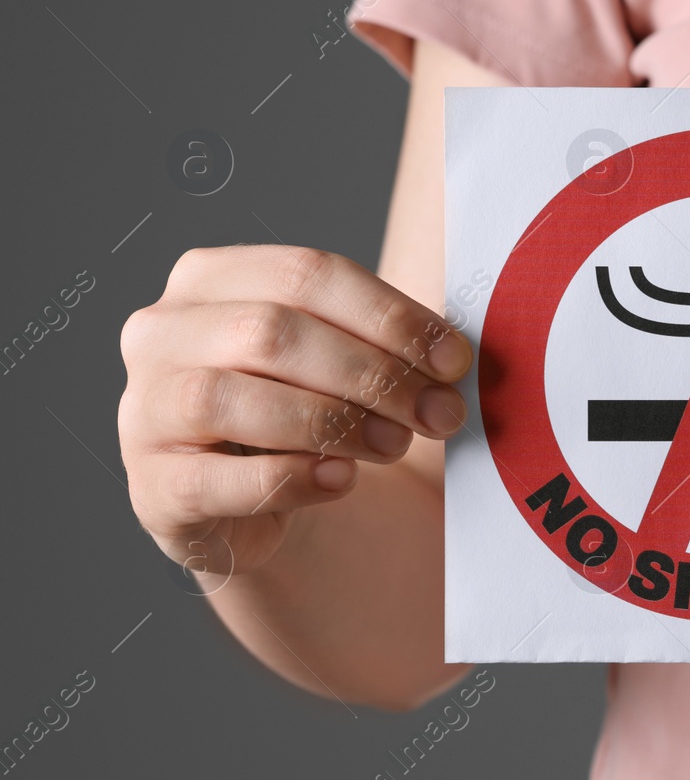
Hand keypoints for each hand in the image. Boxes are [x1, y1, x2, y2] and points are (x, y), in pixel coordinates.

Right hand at [118, 245, 472, 579]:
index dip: (390, 315)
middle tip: (440, 413)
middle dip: (373, 373)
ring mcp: (143, 409)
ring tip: (395, 444)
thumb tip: (453, 359)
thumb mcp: (340, 360)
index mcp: (211, 278)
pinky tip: (341, 481)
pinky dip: (291, 478)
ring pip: (233, 398)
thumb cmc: (306, 410)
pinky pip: (218, 480)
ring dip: (334, 422)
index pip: (307, 273)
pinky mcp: (151, 487)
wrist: (255, 506)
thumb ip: (383, 343)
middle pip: (273, 332)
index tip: (455, 360)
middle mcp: (162, 333)